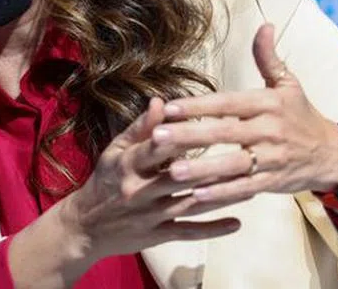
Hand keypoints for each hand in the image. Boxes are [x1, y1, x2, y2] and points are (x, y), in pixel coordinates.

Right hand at [48, 96, 244, 264]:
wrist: (86, 226)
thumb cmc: (105, 180)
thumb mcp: (115, 151)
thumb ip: (139, 128)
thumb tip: (161, 102)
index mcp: (127, 165)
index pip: (156, 148)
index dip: (180, 137)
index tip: (209, 126)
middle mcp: (139, 190)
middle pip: (179, 177)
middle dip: (212, 168)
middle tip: (245, 158)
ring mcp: (149, 215)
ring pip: (190, 204)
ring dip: (221, 196)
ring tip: (250, 187)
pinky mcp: (157, 235)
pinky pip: (188, 232)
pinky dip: (213, 229)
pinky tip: (237, 223)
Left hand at [150, 23, 337, 204]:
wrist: (334, 155)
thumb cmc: (301, 116)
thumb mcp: (288, 85)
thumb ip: (269, 57)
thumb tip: (263, 24)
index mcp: (268, 103)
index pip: (227, 103)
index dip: (199, 105)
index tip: (169, 107)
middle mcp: (269, 130)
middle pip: (224, 133)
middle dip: (189, 136)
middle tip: (157, 136)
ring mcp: (272, 158)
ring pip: (232, 164)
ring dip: (201, 169)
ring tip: (171, 172)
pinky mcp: (273, 182)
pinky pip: (244, 188)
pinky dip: (221, 193)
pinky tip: (196, 196)